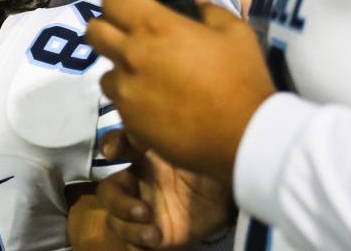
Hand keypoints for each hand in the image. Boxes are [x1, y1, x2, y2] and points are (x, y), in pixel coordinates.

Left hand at [86, 0, 274, 183]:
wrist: (242, 137)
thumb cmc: (241, 79)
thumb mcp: (236, 34)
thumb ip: (212, 12)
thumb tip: (198, 5)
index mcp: (154, 26)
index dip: (120, 2)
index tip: (132, 10)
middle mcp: (131, 54)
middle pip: (94, 32)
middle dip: (107, 31)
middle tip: (129, 39)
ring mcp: (125, 89)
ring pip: (103, 71)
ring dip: (119, 70)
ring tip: (147, 78)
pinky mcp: (127, 119)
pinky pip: (118, 102)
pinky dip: (130, 100)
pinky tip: (156, 105)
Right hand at [97, 130, 233, 248]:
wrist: (242, 188)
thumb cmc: (214, 159)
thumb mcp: (188, 140)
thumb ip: (161, 130)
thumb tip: (138, 113)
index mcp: (145, 155)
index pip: (117, 145)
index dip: (110, 146)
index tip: (112, 153)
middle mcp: (142, 182)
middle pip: (108, 192)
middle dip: (117, 201)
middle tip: (142, 209)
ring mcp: (149, 209)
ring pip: (115, 219)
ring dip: (126, 225)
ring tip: (151, 232)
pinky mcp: (161, 234)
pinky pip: (133, 242)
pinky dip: (136, 242)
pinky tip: (155, 238)